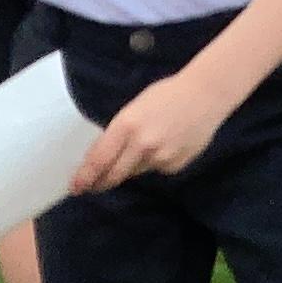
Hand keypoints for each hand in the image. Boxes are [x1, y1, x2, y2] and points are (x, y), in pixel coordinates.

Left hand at [72, 68, 234, 193]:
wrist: (206, 96)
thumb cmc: (166, 95)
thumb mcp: (134, 107)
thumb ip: (120, 132)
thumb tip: (105, 156)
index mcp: (126, 125)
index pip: (99, 159)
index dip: (85, 177)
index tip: (75, 187)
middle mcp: (141, 145)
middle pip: (114, 174)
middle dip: (101, 183)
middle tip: (91, 187)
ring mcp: (160, 158)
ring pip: (135, 172)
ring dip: (129, 168)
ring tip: (139, 149)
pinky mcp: (175, 166)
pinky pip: (156, 169)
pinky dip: (154, 162)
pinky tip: (165, 145)